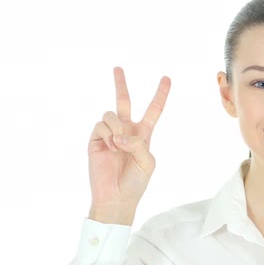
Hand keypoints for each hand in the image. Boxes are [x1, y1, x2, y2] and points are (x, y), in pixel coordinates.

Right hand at [87, 67, 170, 224]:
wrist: (116, 197)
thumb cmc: (136, 181)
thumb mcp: (147, 161)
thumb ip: (138, 143)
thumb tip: (120, 134)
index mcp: (143, 134)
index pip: (153, 110)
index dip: (160, 94)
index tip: (166, 78)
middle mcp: (126, 130)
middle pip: (123, 101)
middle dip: (120, 84)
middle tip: (118, 67)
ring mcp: (110, 134)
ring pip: (111, 114)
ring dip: (118, 128)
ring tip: (119, 145)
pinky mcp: (96, 140)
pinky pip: (101, 125)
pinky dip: (109, 135)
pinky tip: (110, 148)